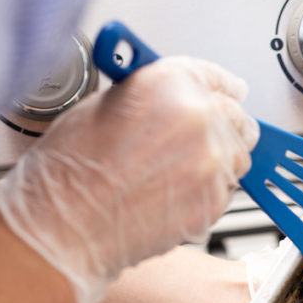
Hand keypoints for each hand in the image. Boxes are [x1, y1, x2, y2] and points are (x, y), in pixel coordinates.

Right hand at [0, 57, 258, 302]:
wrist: (64, 226)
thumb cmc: (69, 169)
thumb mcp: (105, 104)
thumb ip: (156, 94)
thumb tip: (179, 97)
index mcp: (171, 84)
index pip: (214, 77)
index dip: (222, 85)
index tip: (232, 91)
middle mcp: (199, 119)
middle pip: (237, 117)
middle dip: (223, 125)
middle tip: (199, 137)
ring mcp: (212, 163)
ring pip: (238, 156)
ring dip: (219, 159)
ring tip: (176, 171)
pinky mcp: (215, 201)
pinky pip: (226, 189)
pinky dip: (208, 190)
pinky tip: (173, 193)